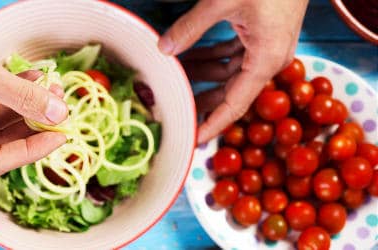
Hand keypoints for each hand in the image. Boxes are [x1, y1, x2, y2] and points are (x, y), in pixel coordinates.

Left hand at [158, 0, 307, 142]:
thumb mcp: (222, 2)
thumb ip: (191, 28)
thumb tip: (164, 48)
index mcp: (266, 60)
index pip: (235, 105)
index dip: (213, 123)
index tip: (194, 139)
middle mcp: (268, 59)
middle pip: (230, 92)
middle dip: (201, 100)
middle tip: (174, 111)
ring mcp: (265, 48)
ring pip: (228, 73)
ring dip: (201, 75)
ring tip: (172, 81)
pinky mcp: (260, 36)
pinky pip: (231, 55)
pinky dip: (209, 57)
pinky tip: (186, 58)